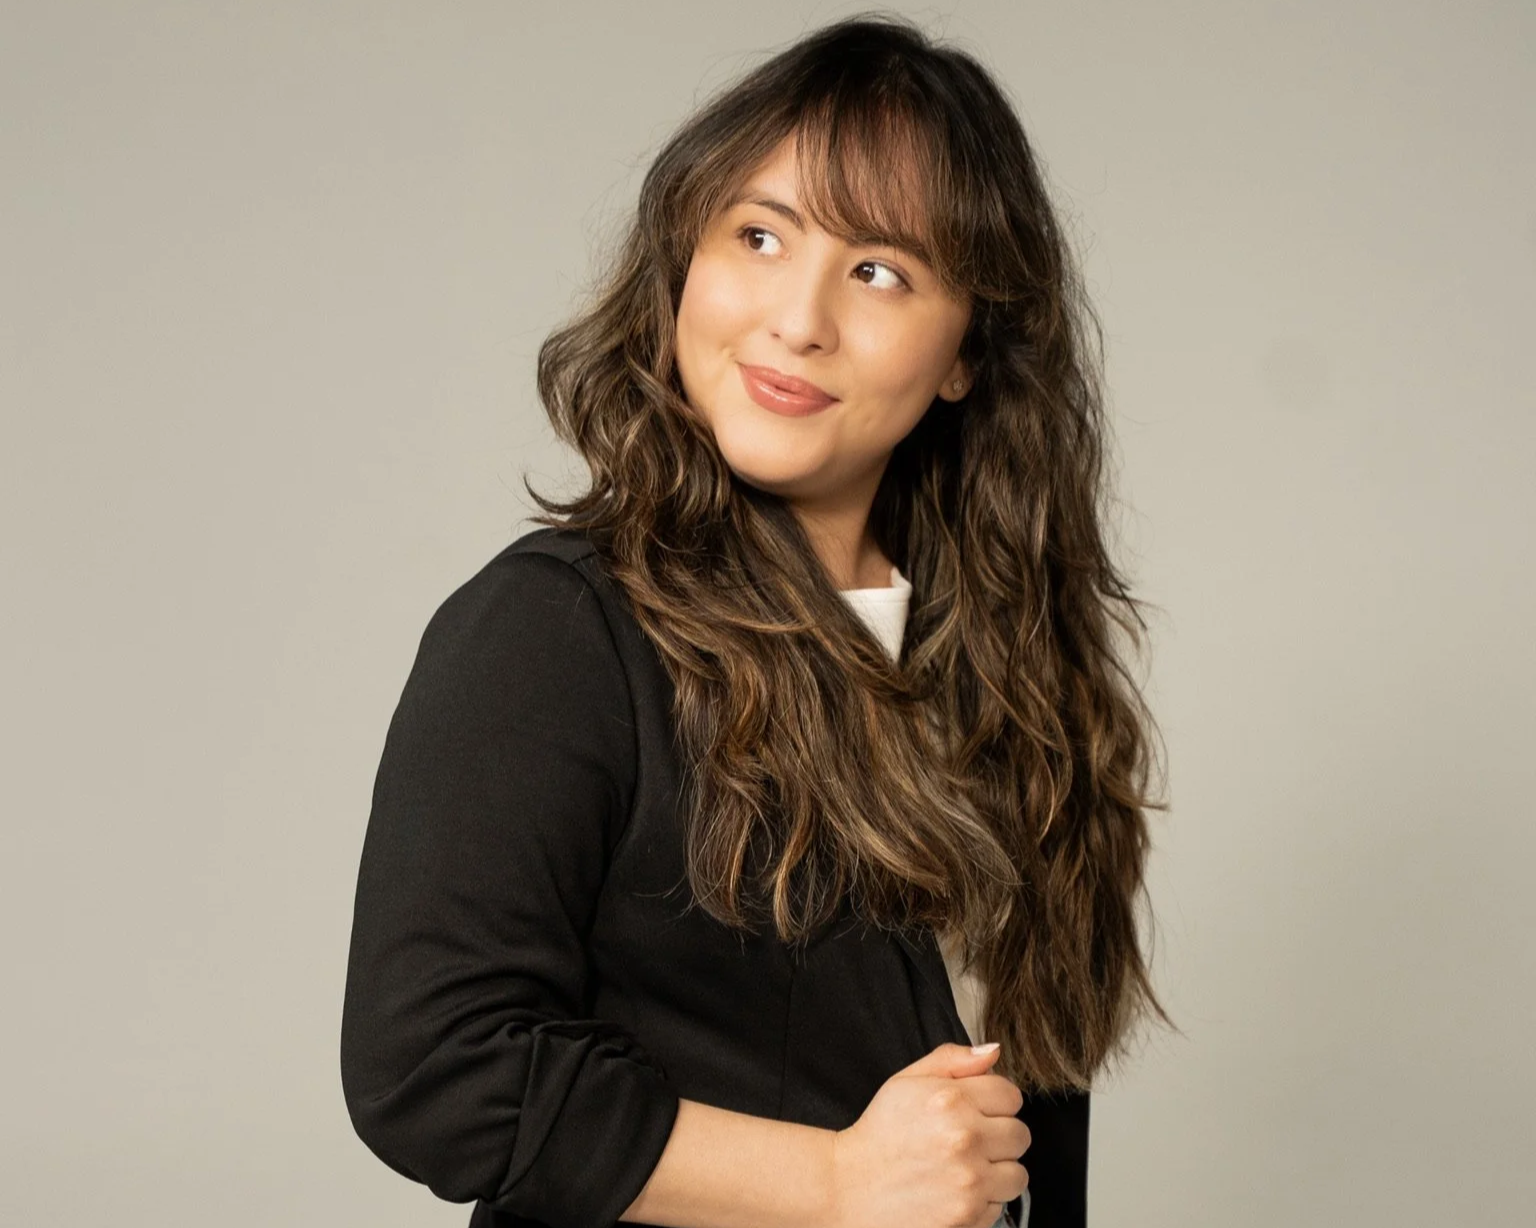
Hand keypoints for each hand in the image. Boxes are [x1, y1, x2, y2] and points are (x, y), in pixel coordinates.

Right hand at [828, 1042, 1029, 1227]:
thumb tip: (993, 1052)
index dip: (994, 1102)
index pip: (1011, 1095)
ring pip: (1017, 1175)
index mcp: (951, 1099)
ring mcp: (969, 1182)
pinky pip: (1000, 1206)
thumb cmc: (880, 1133)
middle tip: (970, 1141)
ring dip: (997, 1172)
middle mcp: (965, 1139)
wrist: (849, 1186)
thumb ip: (952, 1059)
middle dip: (999, 1136)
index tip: (977, 1111)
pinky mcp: (967, 1216)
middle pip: (1020, 1135)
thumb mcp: (906, 1081)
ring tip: (965, 1168)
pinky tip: (955, 1191)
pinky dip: (982, 1201)